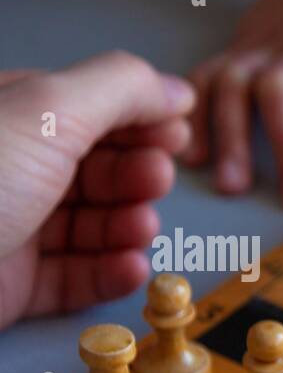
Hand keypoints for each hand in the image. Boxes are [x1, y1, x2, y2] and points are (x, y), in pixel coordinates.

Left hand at [0, 51, 193, 330]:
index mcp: (12, 116)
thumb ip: (122, 90)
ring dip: (130, 226)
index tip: (177, 135)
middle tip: (156, 180)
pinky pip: (79, 277)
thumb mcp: (51, 110)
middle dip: (136, 175)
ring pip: (94, 226)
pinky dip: (112, 273)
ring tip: (140, 226)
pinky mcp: (17, 284)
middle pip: (97, 170)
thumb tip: (175, 89)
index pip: (90, 110)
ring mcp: (14, 228)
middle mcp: (12, 169)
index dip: (139, 120)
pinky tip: (129, 266)